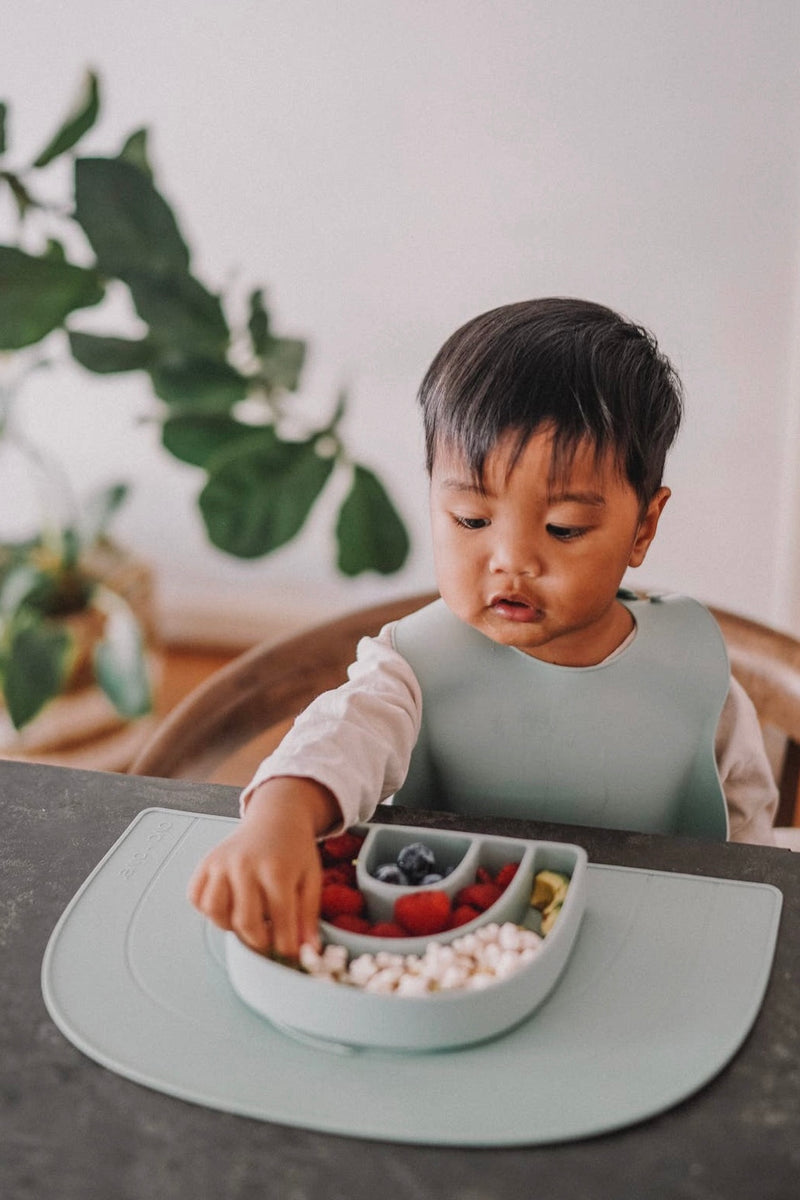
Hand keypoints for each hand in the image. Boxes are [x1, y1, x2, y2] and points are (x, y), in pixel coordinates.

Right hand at [187, 777, 338, 958]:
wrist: (276, 817)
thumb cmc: (294, 849)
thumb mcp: (311, 878)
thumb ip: (308, 915)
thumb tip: (307, 951)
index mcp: (276, 869)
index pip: (280, 920)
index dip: (286, 945)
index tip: (288, 955)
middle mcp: (245, 865)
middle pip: (245, 921)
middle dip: (259, 941)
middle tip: (268, 941)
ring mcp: (222, 863)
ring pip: (215, 912)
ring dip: (230, 926)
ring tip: (247, 919)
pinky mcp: (206, 863)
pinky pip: (197, 898)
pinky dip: (209, 910)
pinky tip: (229, 905)